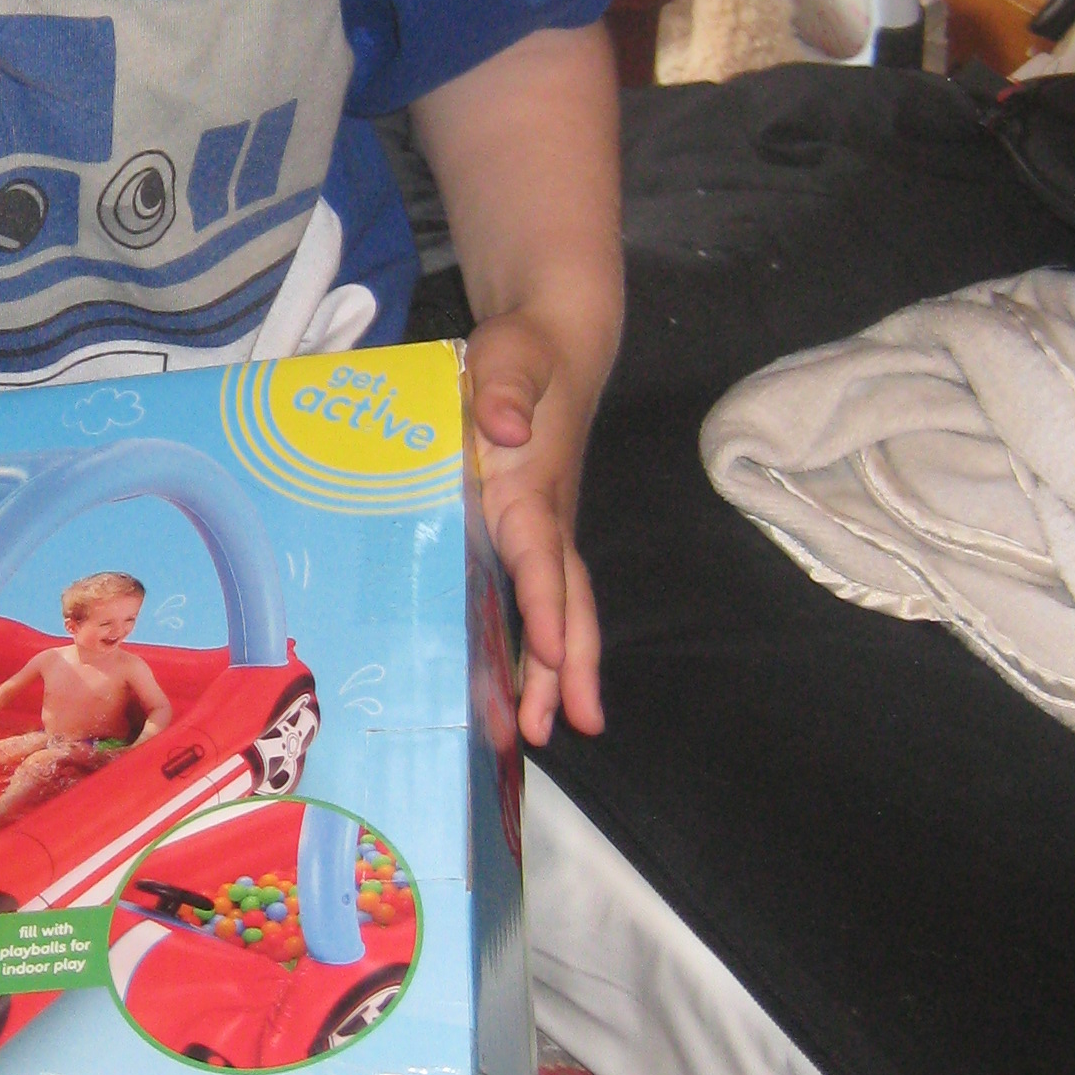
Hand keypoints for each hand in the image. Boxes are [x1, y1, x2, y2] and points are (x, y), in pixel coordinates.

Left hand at [466, 310, 602, 749]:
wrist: (556, 342)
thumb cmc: (525, 351)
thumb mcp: (509, 355)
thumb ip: (504, 385)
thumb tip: (504, 422)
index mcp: (534, 491)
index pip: (544, 559)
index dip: (547, 610)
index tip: (554, 658)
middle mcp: (546, 522)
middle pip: (568, 604)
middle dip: (570, 669)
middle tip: (568, 729)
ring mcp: (541, 530)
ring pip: (557, 611)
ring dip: (552, 672)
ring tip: (540, 732)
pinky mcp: (527, 530)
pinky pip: (534, 597)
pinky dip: (533, 644)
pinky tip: (514, 682)